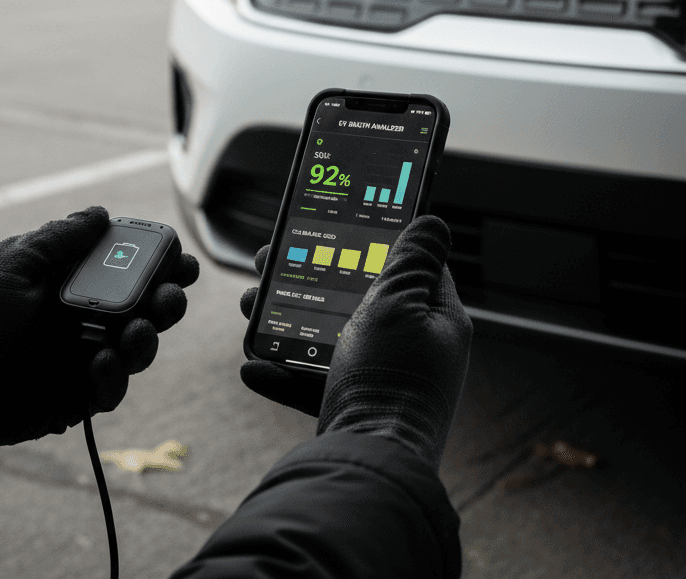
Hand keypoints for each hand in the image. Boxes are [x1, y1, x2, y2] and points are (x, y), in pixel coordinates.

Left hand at [0, 206, 199, 454]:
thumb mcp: (12, 263)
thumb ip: (59, 239)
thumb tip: (101, 213)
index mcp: (72, 283)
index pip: (129, 270)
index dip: (159, 263)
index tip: (179, 259)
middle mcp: (85, 319)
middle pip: (145, 308)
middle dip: (167, 300)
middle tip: (170, 296)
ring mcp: (82, 359)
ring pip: (138, 349)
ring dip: (148, 338)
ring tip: (137, 331)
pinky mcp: (75, 397)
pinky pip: (111, 390)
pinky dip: (114, 378)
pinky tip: (100, 364)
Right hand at [240, 216, 471, 471]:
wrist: (367, 464)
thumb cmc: (389, 380)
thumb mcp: (399, 305)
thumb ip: (411, 261)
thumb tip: (434, 222)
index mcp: (435, 318)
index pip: (410, 265)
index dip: (371, 241)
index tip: (335, 225)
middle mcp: (412, 347)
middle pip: (356, 296)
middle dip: (309, 279)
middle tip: (271, 261)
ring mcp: (381, 378)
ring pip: (327, 335)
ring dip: (284, 320)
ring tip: (251, 304)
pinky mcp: (353, 406)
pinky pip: (312, 380)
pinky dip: (282, 373)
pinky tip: (253, 367)